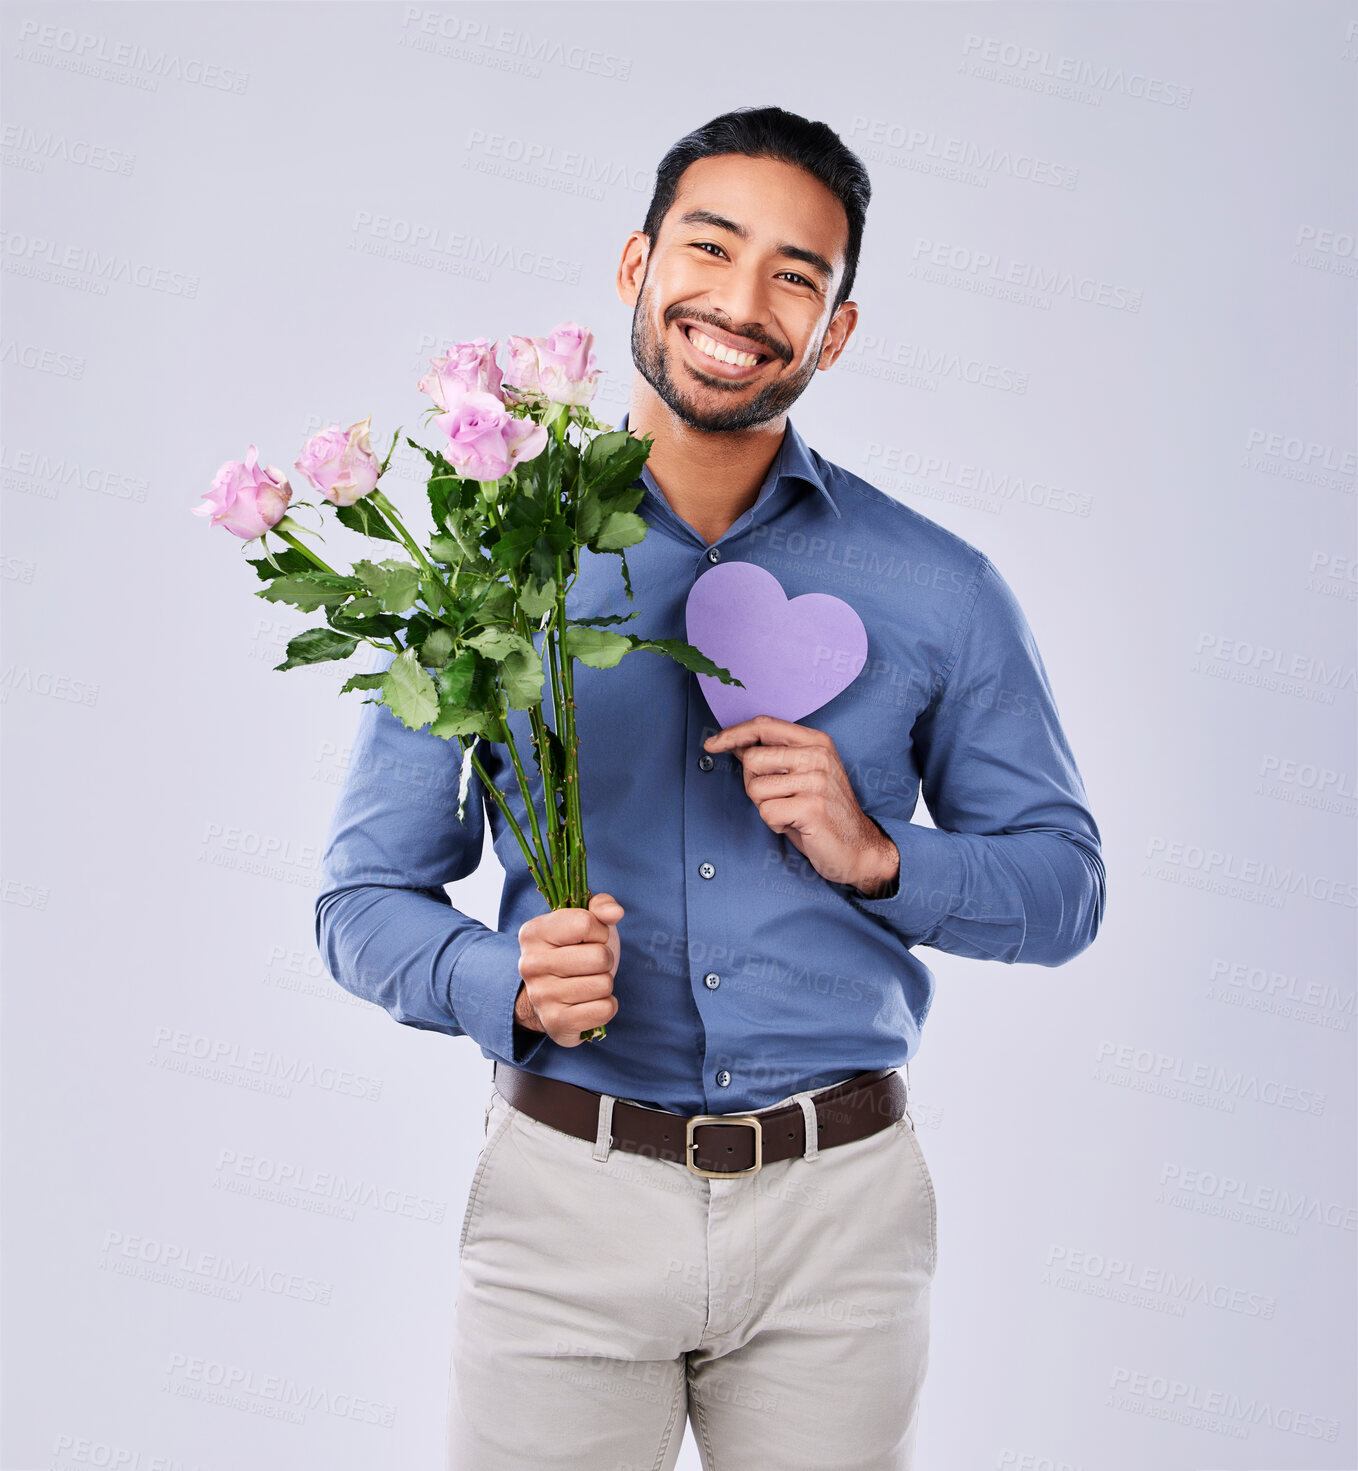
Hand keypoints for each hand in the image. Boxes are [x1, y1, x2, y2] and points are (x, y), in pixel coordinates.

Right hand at [513, 891, 623, 1046]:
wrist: (551, 995)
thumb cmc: (573, 951)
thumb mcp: (584, 920)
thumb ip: (600, 906)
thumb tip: (615, 912)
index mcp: (533, 933)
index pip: (585, 923)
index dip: (599, 930)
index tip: (590, 938)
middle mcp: (530, 965)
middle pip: (599, 956)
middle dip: (605, 959)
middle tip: (590, 964)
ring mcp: (541, 997)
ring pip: (604, 984)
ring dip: (604, 983)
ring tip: (587, 982)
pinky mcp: (557, 1023)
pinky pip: (604, 1010)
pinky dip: (606, 1005)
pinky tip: (589, 1002)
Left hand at [702, 715, 899, 895]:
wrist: (860, 848)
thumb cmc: (825, 813)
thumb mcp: (802, 775)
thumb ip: (773, 756)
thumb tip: (735, 743)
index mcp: (816, 741)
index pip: (764, 725)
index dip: (732, 734)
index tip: (711, 744)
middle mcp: (817, 755)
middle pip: (752, 759)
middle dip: (754, 785)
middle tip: (778, 799)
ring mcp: (816, 780)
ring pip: (755, 788)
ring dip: (766, 807)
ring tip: (791, 812)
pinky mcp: (811, 807)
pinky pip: (767, 813)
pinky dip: (775, 824)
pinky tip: (796, 825)